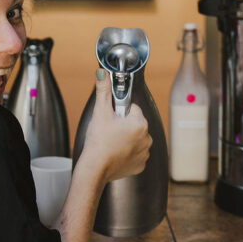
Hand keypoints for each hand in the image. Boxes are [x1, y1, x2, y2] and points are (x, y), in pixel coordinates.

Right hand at [79, 69, 151, 185]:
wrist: (95, 167)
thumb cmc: (99, 141)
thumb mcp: (101, 112)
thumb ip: (104, 91)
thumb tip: (103, 74)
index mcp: (140, 123)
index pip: (132, 109)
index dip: (119, 112)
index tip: (112, 118)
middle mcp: (147, 138)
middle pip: (135, 124)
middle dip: (124, 125)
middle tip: (110, 130)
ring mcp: (145, 153)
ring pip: (135, 139)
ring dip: (126, 138)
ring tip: (112, 142)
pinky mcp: (140, 165)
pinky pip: (135, 154)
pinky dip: (127, 153)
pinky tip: (116, 153)